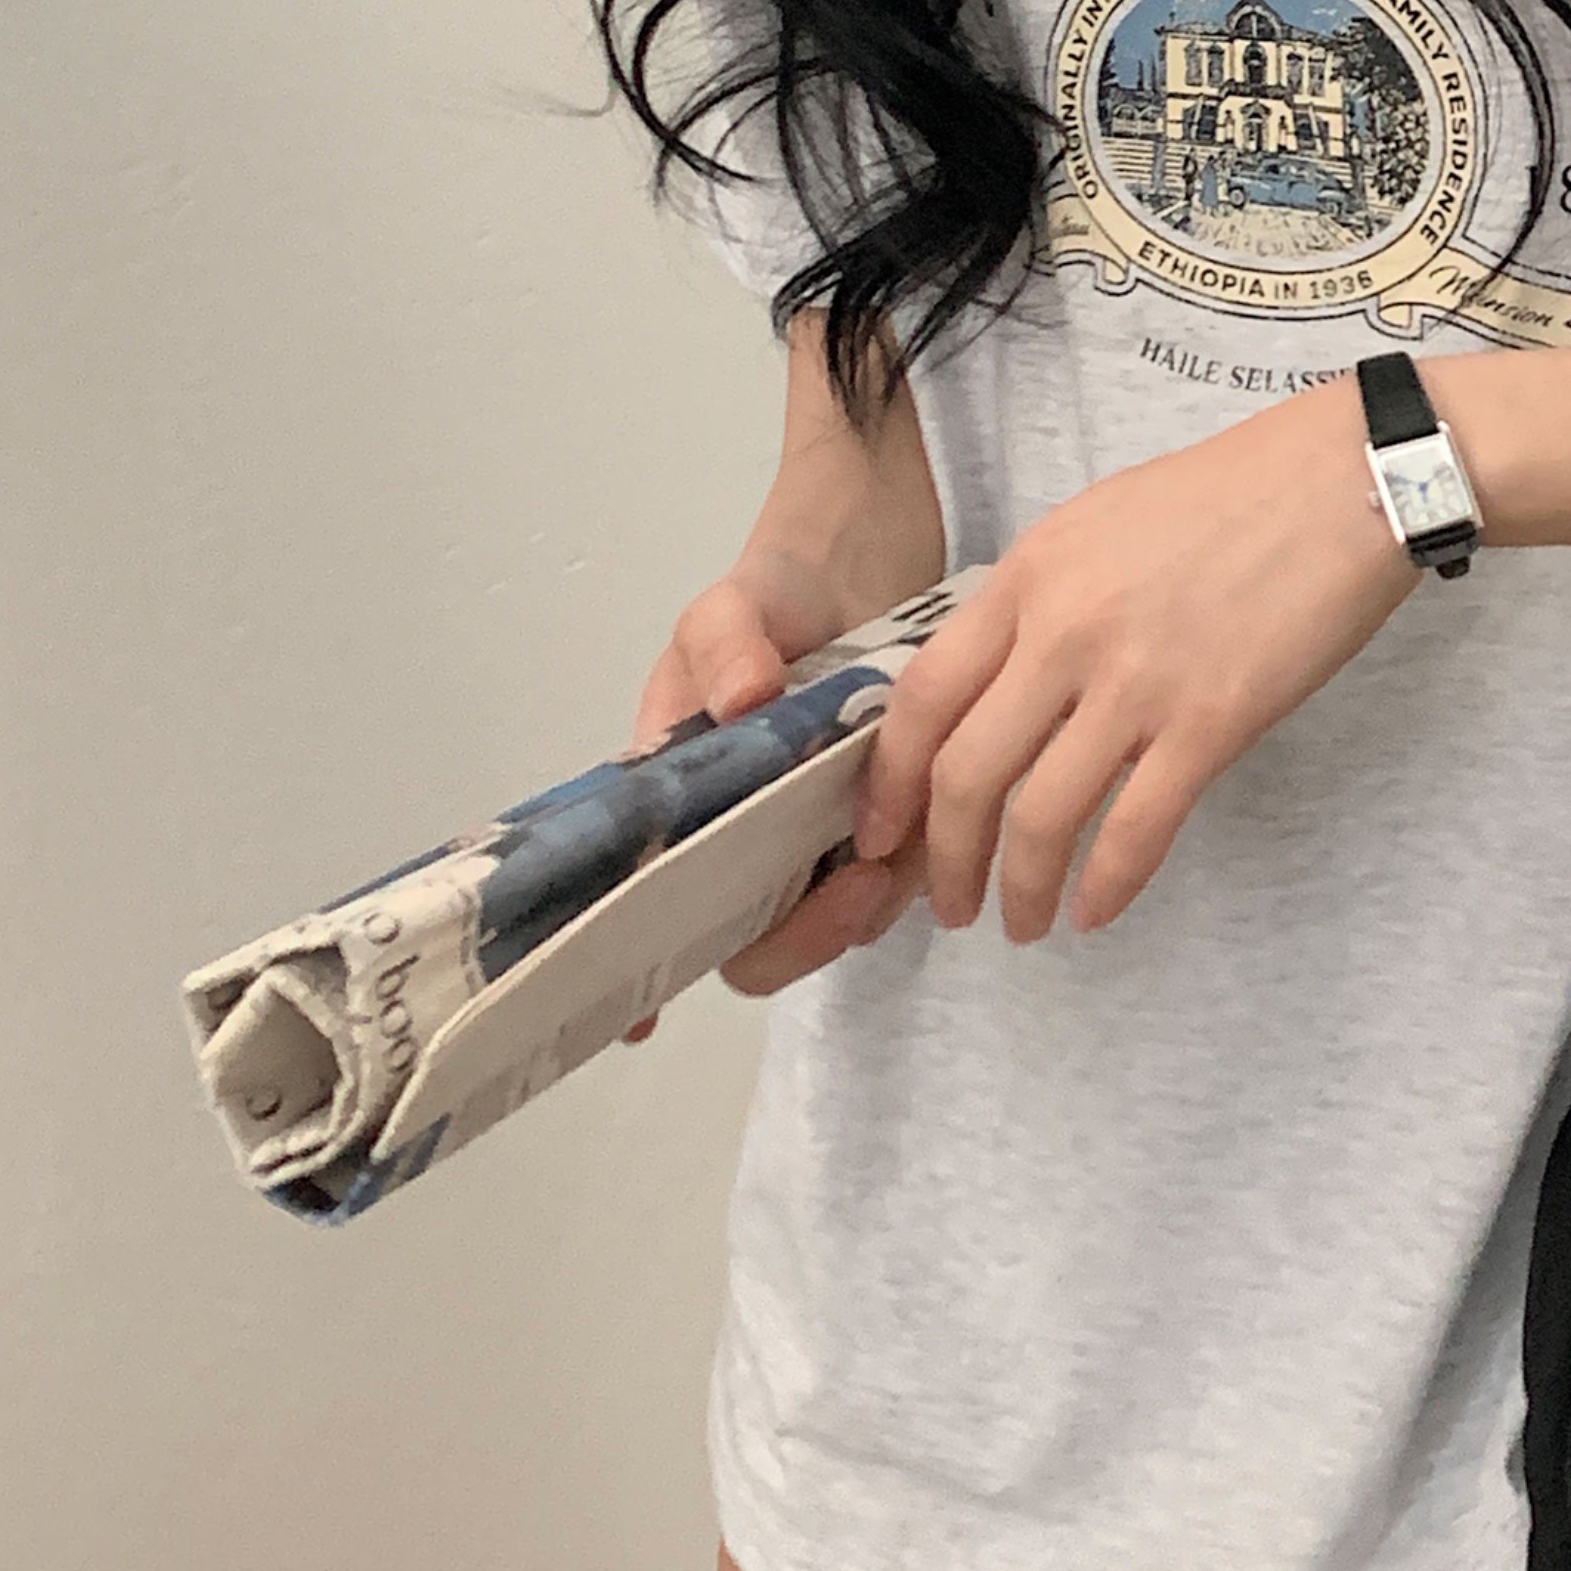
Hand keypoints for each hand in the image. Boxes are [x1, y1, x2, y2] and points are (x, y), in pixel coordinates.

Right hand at [613, 537, 931, 1041]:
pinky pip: (908, 870)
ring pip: (840, 915)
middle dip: (799, 936)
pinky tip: (928, 823)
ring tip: (890, 855)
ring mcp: (826, 833)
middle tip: (848, 886)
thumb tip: (743, 702)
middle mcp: (753, 837)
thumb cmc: (773, 589)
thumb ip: (723, 649)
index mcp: (688, 807)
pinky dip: (917, 863)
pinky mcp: (897, 815)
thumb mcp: (729, 609)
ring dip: (863, 907)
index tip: (643, 1020)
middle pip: (759, 940)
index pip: (662, 910)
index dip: (650, 973)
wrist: (867, 551)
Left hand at [852, 373, 1420, 941]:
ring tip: (1020, 923)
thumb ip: (1040, 601)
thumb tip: (1003, 686)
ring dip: (1020, 888)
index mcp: (1029, 576)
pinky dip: (1108, 884)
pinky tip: (1096, 913)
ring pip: (1042, 815)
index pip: (922, 699)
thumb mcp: (1098, 524)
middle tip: (947, 903)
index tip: (883, 834)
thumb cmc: (1231, 494)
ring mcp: (1138, 679)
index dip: (890, 783)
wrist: (1345, 479)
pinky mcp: (1213, 720)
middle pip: (966, 773)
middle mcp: (1066, 631)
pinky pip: (1138, 826)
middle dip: (944, 858)